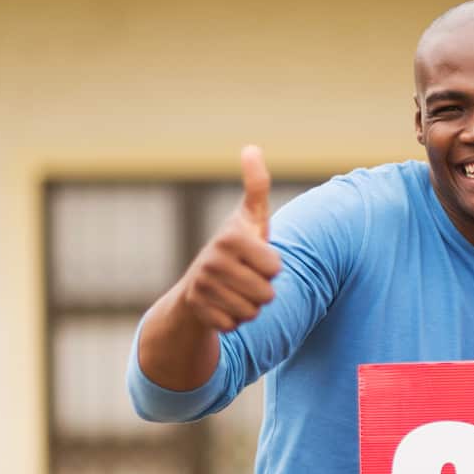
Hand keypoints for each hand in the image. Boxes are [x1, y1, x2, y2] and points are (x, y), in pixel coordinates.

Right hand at [175, 145, 280, 331]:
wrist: (199, 284)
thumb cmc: (236, 248)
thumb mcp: (250, 217)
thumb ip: (256, 186)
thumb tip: (251, 147)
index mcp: (230, 237)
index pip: (276, 268)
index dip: (272, 268)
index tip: (257, 258)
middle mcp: (211, 261)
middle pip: (266, 294)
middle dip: (262, 291)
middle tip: (245, 278)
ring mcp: (202, 287)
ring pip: (252, 313)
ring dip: (249, 307)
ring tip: (235, 291)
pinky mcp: (197, 311)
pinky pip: (234, 326)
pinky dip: (233, 321)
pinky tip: (223, 306)